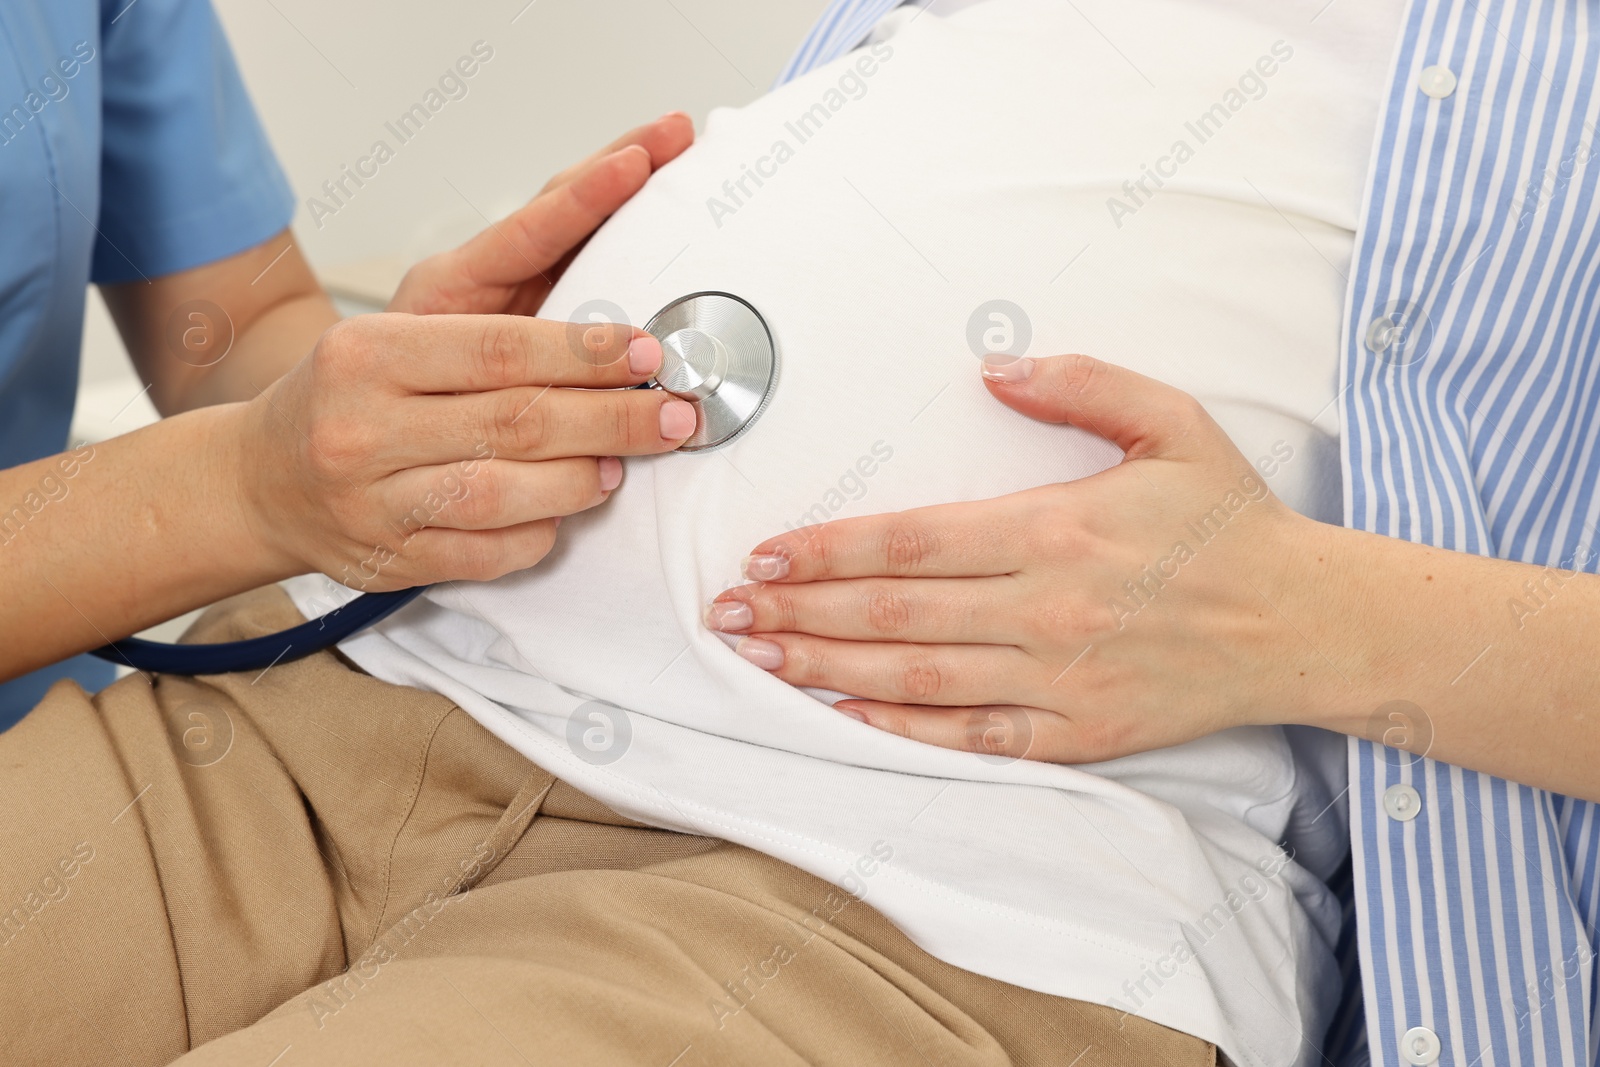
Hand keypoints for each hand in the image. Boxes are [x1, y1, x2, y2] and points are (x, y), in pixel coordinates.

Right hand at [235, 116, 701, 590]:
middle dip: (613, 418)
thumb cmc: (354, 391)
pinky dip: (540, 533)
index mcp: (367, 352)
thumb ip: (495, 319)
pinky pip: (489, 555)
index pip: (499, 349)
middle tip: (677, 412)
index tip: (646, 350)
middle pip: (517, 422)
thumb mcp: (403, 327)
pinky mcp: (389, 564)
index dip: (584, 352)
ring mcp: (372, 505)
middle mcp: (361, 429)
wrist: (261, 480)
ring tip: (623, 463)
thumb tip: (608, 325)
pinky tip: (564, 512)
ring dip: (583, 480)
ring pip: (508, 496)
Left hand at [703, 354, 1346, 762]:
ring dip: (828, 668)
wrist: (1305, 622)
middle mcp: (1046, 608)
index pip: (912, 540)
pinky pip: (971, 738)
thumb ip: (1081, 385)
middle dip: (800, 611)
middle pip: (894, 613)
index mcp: (1058, 527)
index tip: (766, 555)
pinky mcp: (1077, 733)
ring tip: (760, 659)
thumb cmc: (1229, 521)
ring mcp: (1059, 680)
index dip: (828, 549)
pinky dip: (901, 731)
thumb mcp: (1171, 424)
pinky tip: (843, 716)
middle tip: (728, 614)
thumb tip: (993, 366)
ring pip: (918, 678)